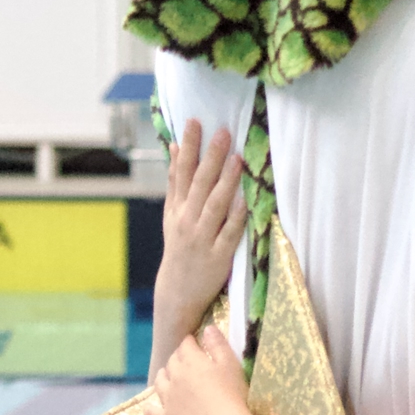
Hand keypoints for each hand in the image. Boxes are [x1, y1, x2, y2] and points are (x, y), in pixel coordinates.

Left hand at [143, 326, 248, 414]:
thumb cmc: (232, 394)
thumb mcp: (230, 364)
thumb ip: (218, 344)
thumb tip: (207, 328)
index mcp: (191, 362)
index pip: (185, 345)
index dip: (189, 342)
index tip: (194, 342)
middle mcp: (175, 377)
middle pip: (172, 361)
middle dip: (178, 357)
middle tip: (187, 359)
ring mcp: (168, 398)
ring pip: (159, 381)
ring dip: (164, 376)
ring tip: (169, 376)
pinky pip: (152, 412)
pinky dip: (150, 408)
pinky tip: (151, 408)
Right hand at [159, 122, 244, 331]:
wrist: (177, 291)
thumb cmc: (179, 245)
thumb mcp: (171, 213)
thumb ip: (175, 181)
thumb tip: (173, 146)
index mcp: (177, 208)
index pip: (182, 172)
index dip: (188, 147)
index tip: (194, 122)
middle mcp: (188, 221)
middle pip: (200, 185)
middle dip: (210, 157)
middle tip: (222, 132)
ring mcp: (203, 239)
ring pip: (215, 206)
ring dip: (226, 182)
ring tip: (237, 158)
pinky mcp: (219, 257)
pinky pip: (229, 234)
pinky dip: (235, 217)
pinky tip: (243, 200)